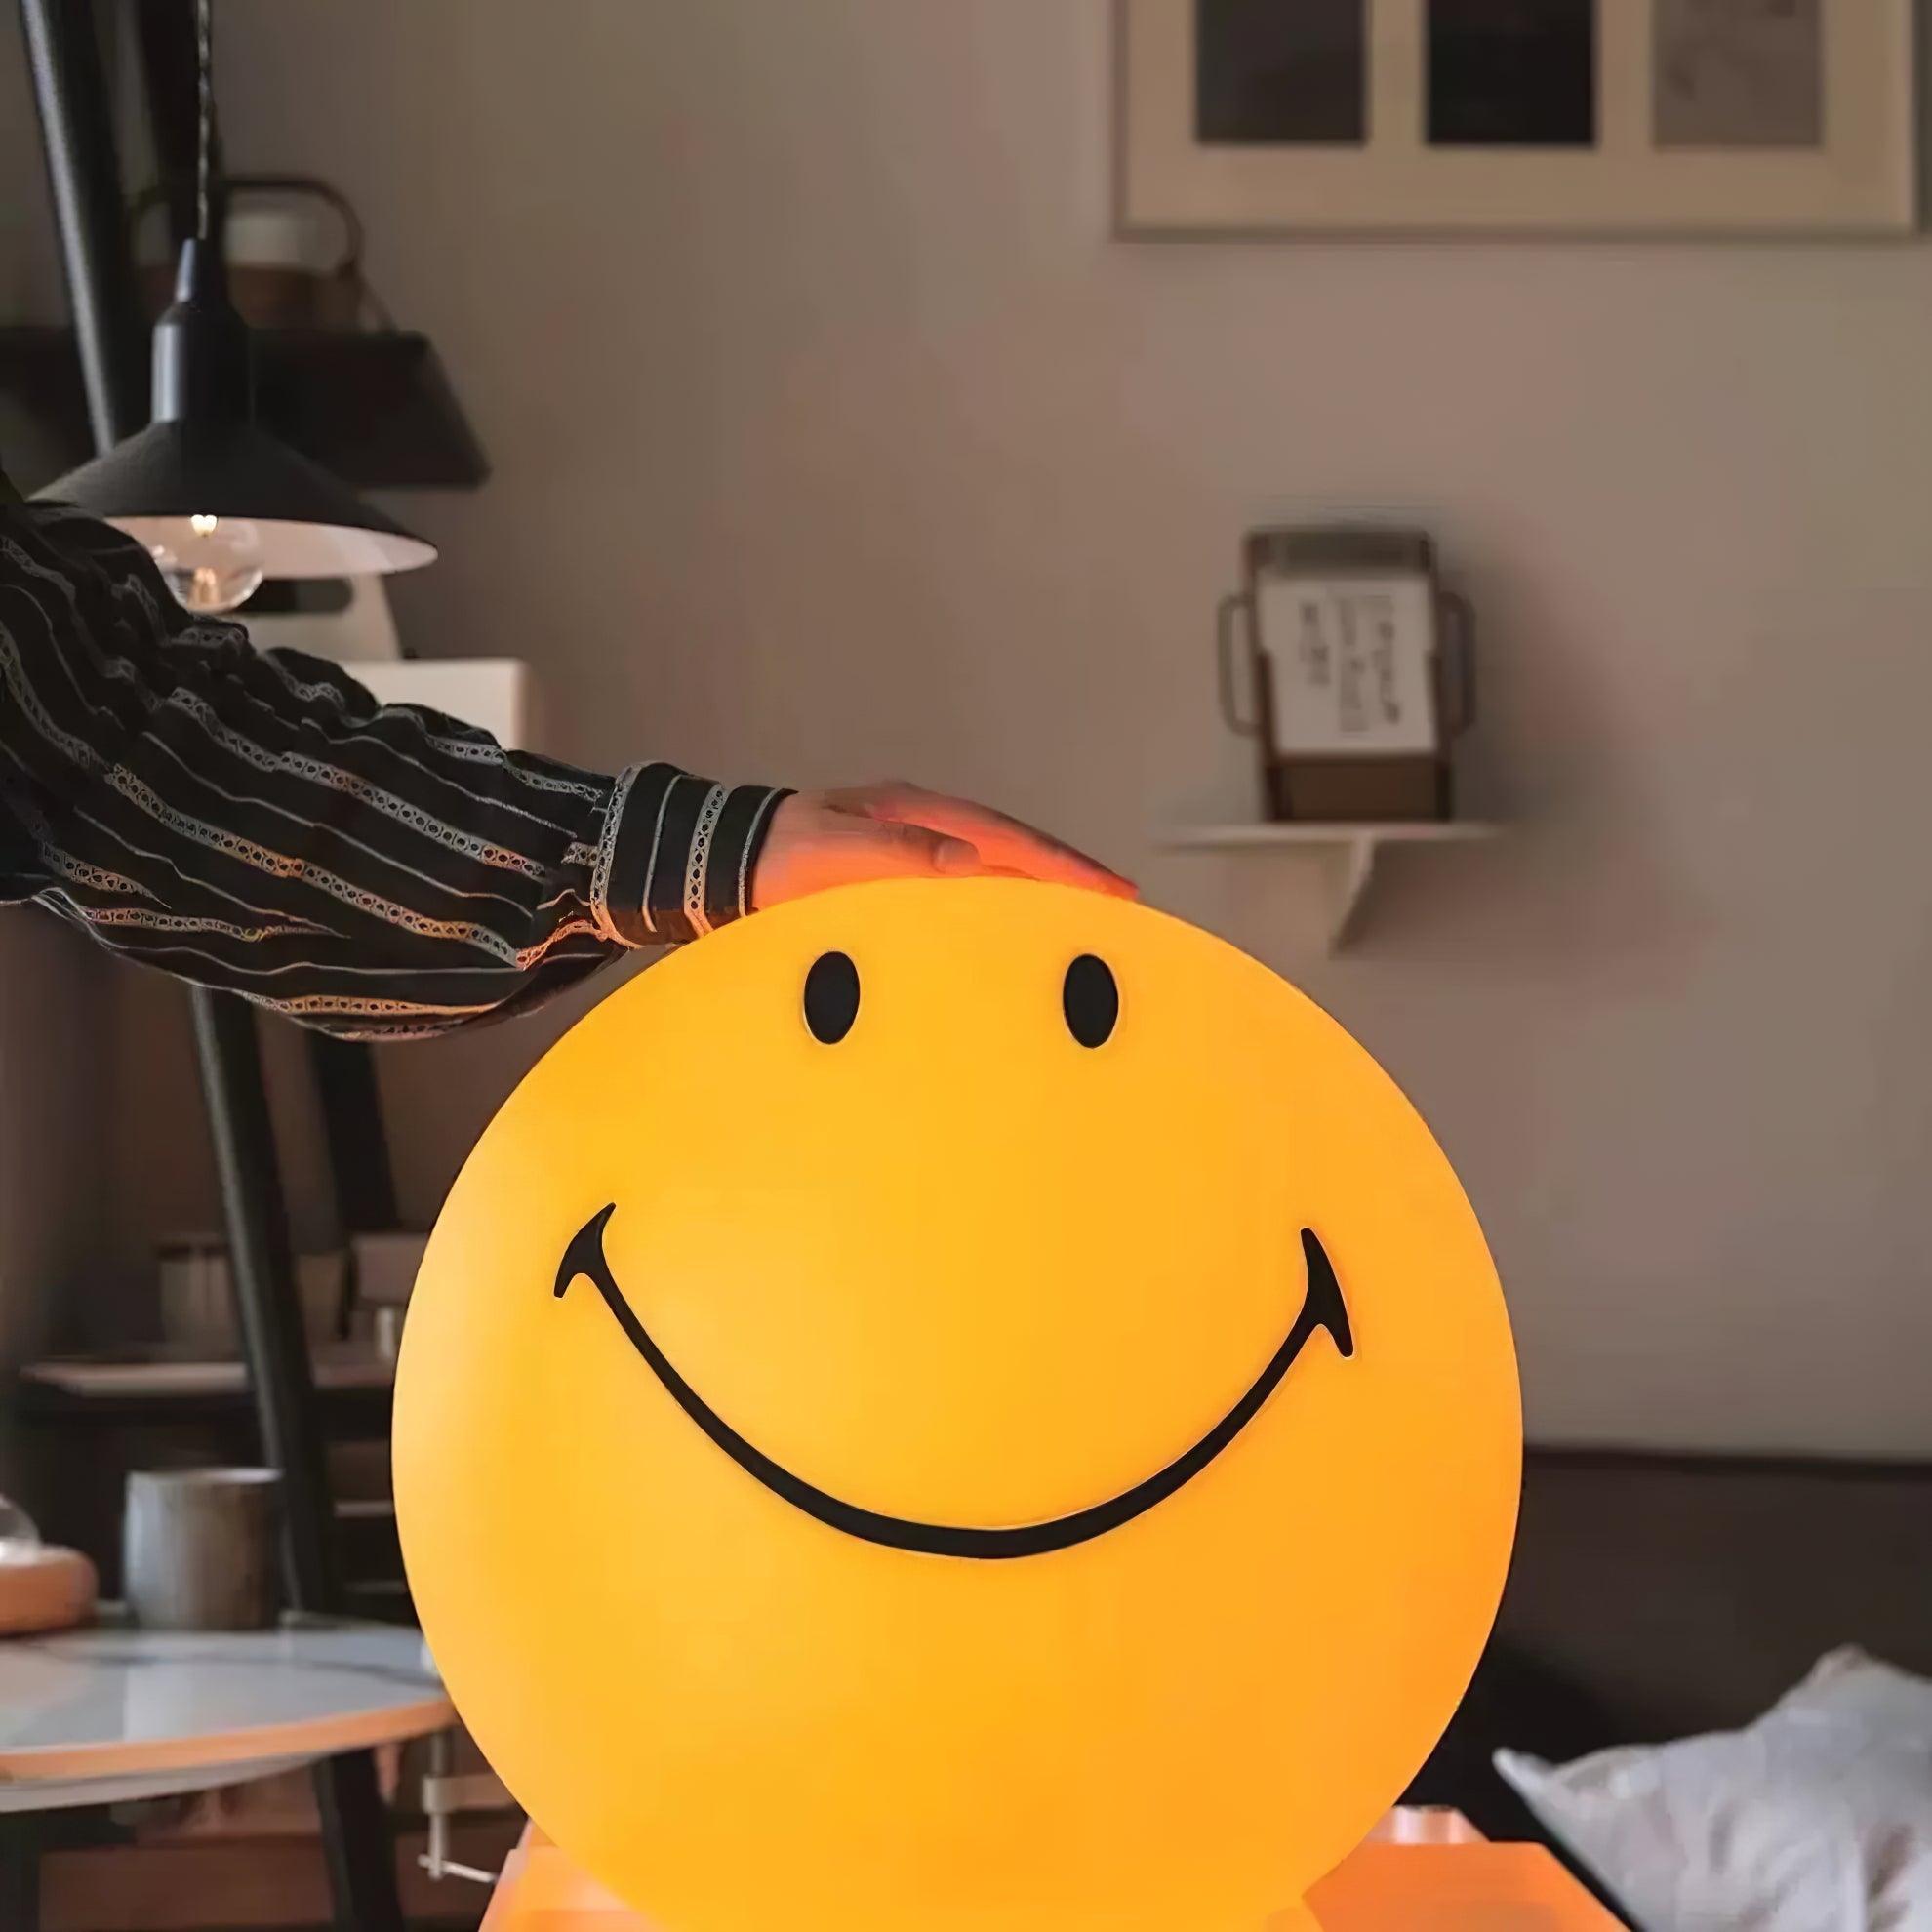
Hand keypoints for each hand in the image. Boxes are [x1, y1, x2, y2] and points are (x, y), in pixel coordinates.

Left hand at [751, 782, 1134, 910]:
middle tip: (1123, 904)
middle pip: (1014, 849)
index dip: (1061, 864)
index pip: (1007, 839)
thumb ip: (897, 853)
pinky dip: (1003, 909)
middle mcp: (925, 826)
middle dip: (1068, 875)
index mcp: (918, 812)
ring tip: (1089, 920)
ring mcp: (915, 850)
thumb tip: (967, 860)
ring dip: (1040, 892)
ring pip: (996, 870)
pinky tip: (1019, 935)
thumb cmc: (777, 859)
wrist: (726, 864)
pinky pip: (968, 893)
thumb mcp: (833, 852)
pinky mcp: (900, 880)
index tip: (1111, 889)